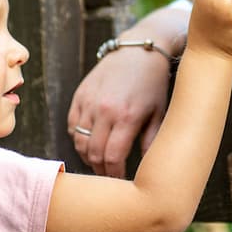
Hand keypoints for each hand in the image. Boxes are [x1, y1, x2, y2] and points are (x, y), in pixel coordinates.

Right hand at [67, 46, 170, 177]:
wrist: (138, 51)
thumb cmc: (153, 84)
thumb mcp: (159, 112)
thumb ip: (152, 142)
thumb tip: (150, 168)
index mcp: (127, 117)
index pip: (112, 158)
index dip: (114, 174)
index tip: (120, 180)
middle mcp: (104, 110)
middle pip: (93, 154)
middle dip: (100, 170)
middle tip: (108, 175)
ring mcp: (89, 102)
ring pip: (79, 142)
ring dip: (87, 156)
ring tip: (99, 162)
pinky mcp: (80, 95)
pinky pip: (72, 126)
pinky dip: (78, 138)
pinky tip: (90, 142)